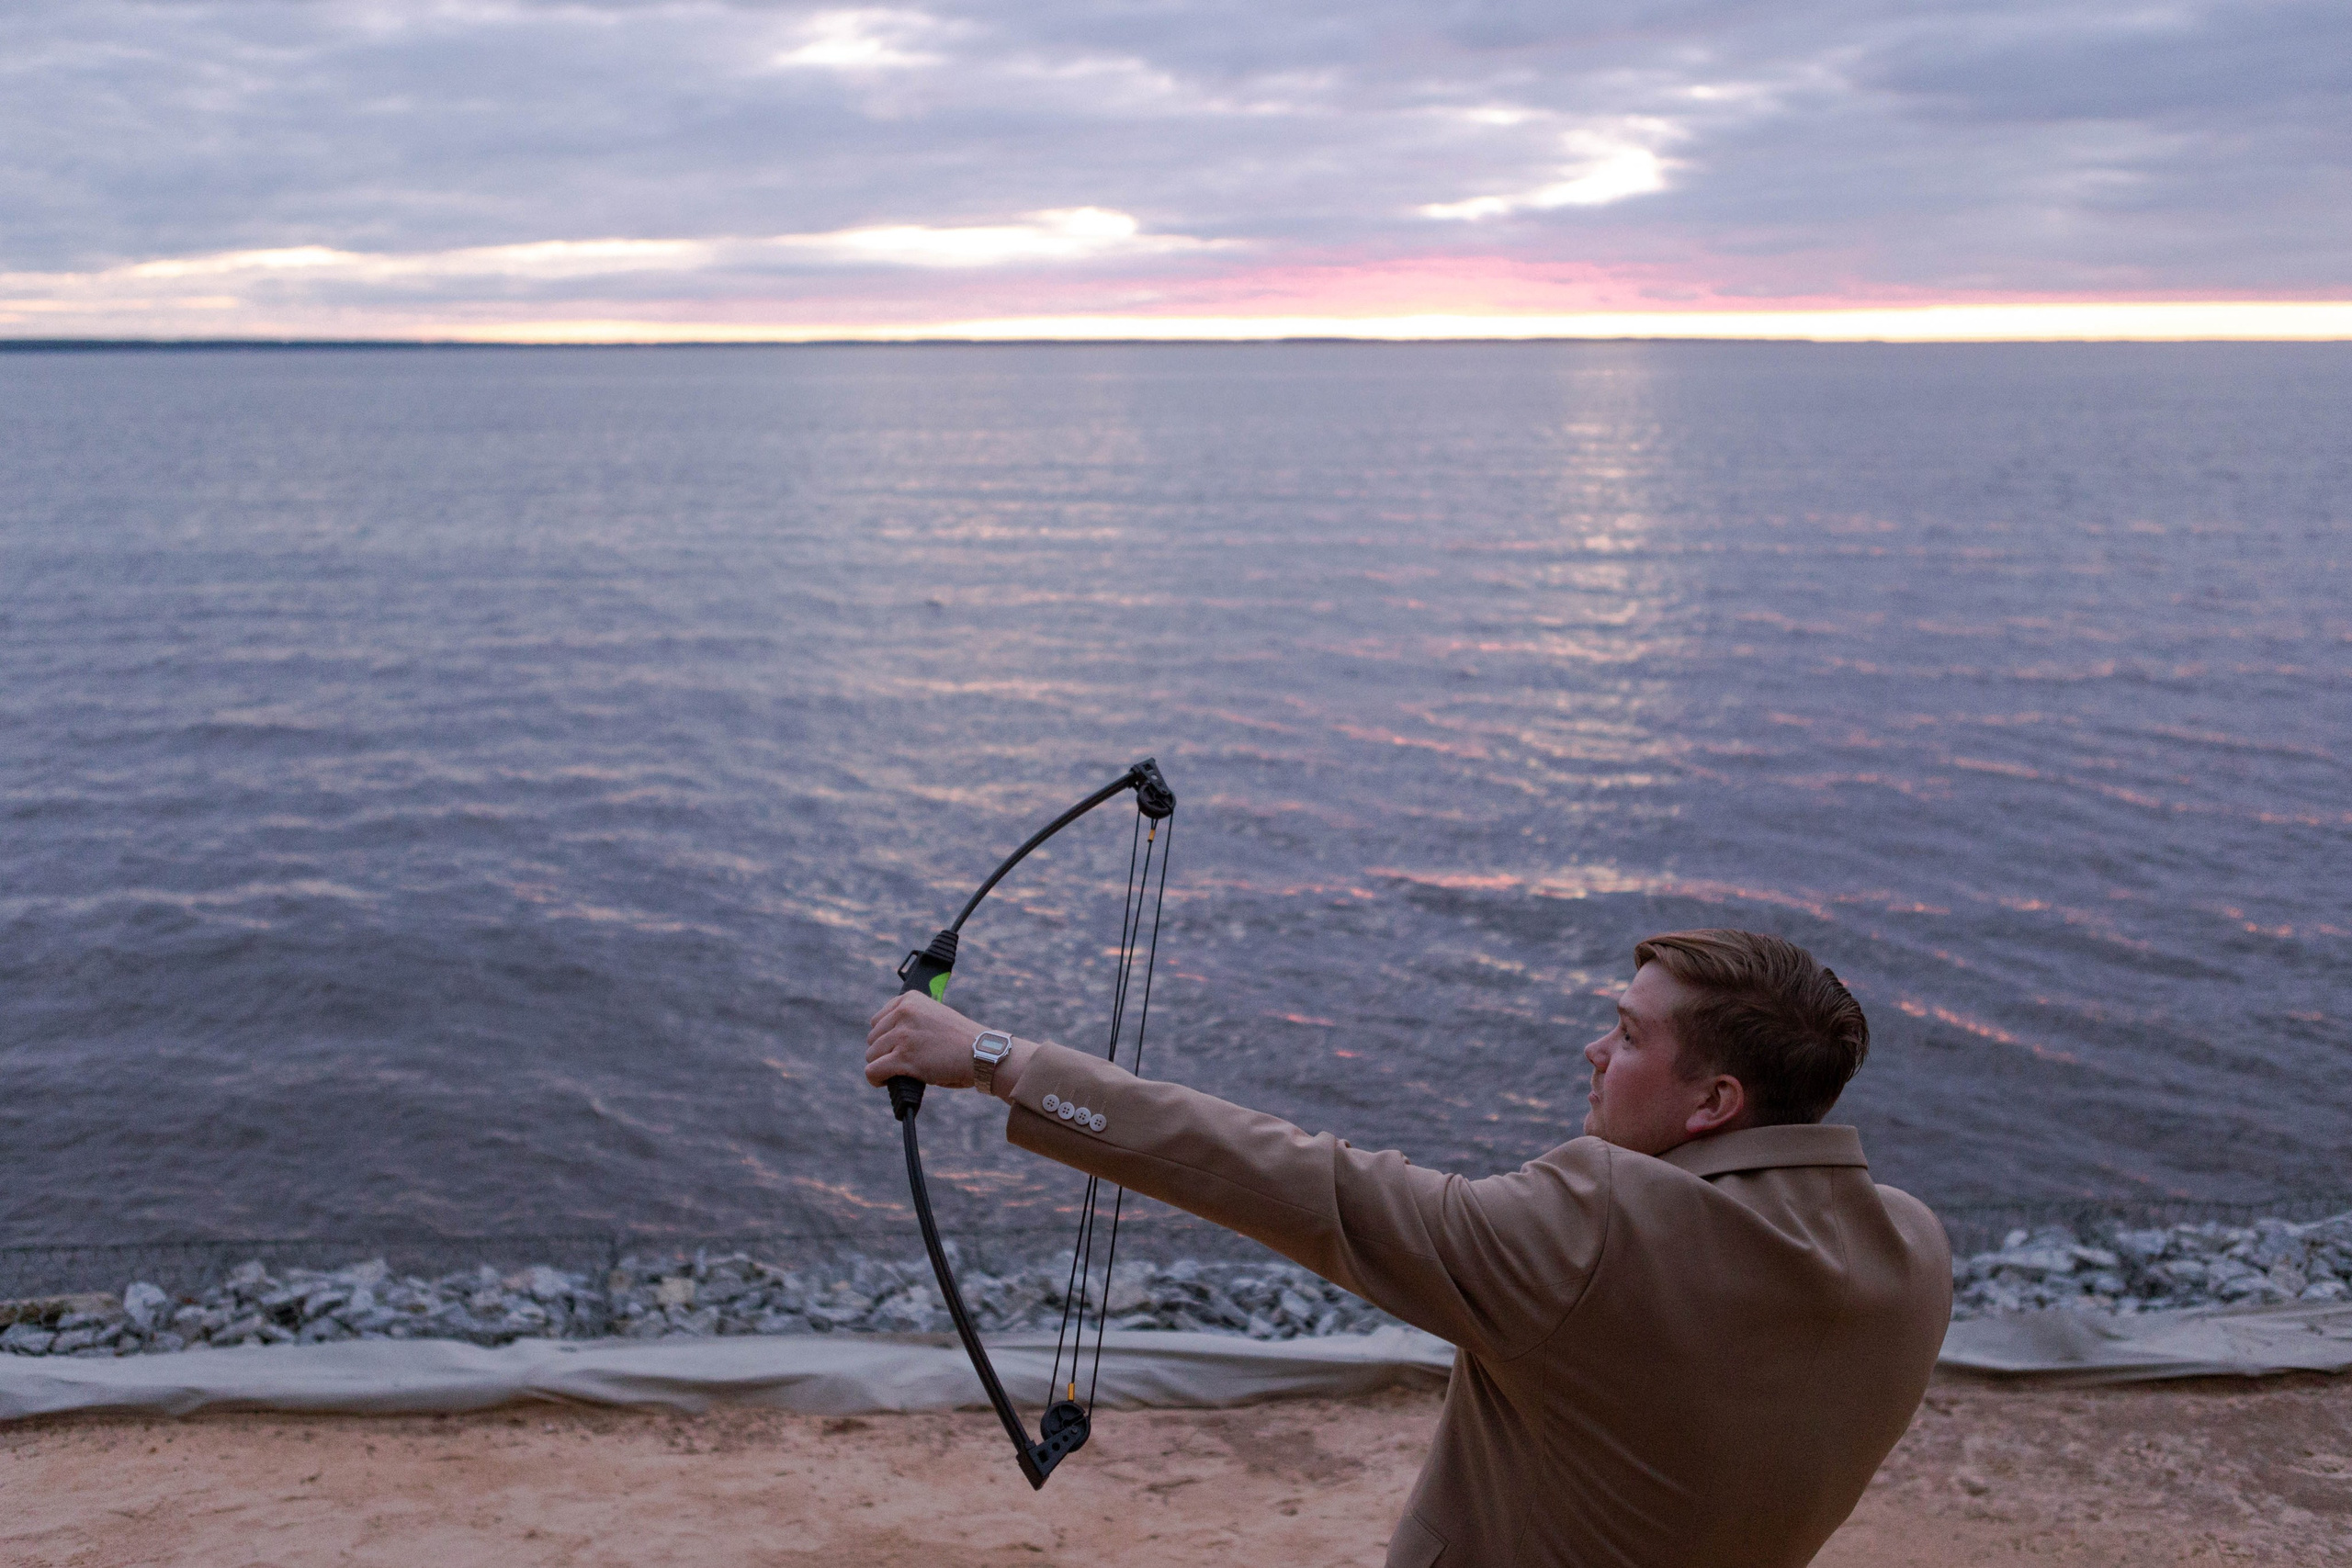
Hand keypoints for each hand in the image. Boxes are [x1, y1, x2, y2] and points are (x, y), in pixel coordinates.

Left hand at [865, 992, 988, 1091]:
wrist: (982, 1054)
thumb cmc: (961, 1040)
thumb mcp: (933, 1016)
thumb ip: (910, 1020)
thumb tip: (885, 1039)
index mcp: (910, 999)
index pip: (878, 1020)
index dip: (886, 1038)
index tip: (899, 1047)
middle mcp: (904, 1012)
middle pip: (872, 1039)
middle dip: (885, 1052)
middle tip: (905, 1061)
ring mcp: (903, 1035)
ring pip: (871, 1055)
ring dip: (883, 1066)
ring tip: (901, 1071)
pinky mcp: (903, 1058)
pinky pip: (872, 1070)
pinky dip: (876, 1079)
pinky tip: (886, 1082)